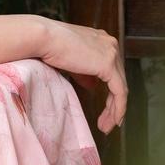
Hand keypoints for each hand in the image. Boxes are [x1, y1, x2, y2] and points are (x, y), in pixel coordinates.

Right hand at [37, 17, 127, 134]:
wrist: (43, 38)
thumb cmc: (48, 45)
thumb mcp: (71, 61)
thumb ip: (85, 73)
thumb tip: (93, 86)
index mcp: (101, 39)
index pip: (112, 69)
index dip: (110, 90)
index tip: (106, 108)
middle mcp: (110, 44)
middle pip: (118, 79)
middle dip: (113, 103)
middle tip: (106, 121)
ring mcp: (111, 53)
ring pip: (121, 88)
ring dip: (115, 110)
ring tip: (106, 125)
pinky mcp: (108, 65)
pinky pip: (119, 92)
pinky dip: (117, 109)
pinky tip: (113, 120)